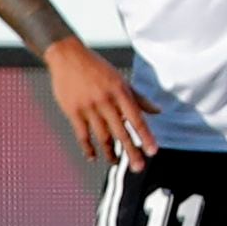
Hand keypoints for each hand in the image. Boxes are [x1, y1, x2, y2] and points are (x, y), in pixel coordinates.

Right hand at [47, 36, 155, 167]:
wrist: (68, 57)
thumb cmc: (99, 69)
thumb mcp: (121, 80)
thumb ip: (139, 98)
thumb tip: (158, 111)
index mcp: (121, 93)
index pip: (137, 119)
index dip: (146, 136)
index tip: (153, 151)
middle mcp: (106, 101)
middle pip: (121, 132)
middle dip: (131, 151)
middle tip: (138, 168)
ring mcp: (88, 107)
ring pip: (102, 136)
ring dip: (111, 152)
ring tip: (118, 163)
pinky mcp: (73, 111)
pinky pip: (82, 134)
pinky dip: (88, 147)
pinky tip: (93, 157)